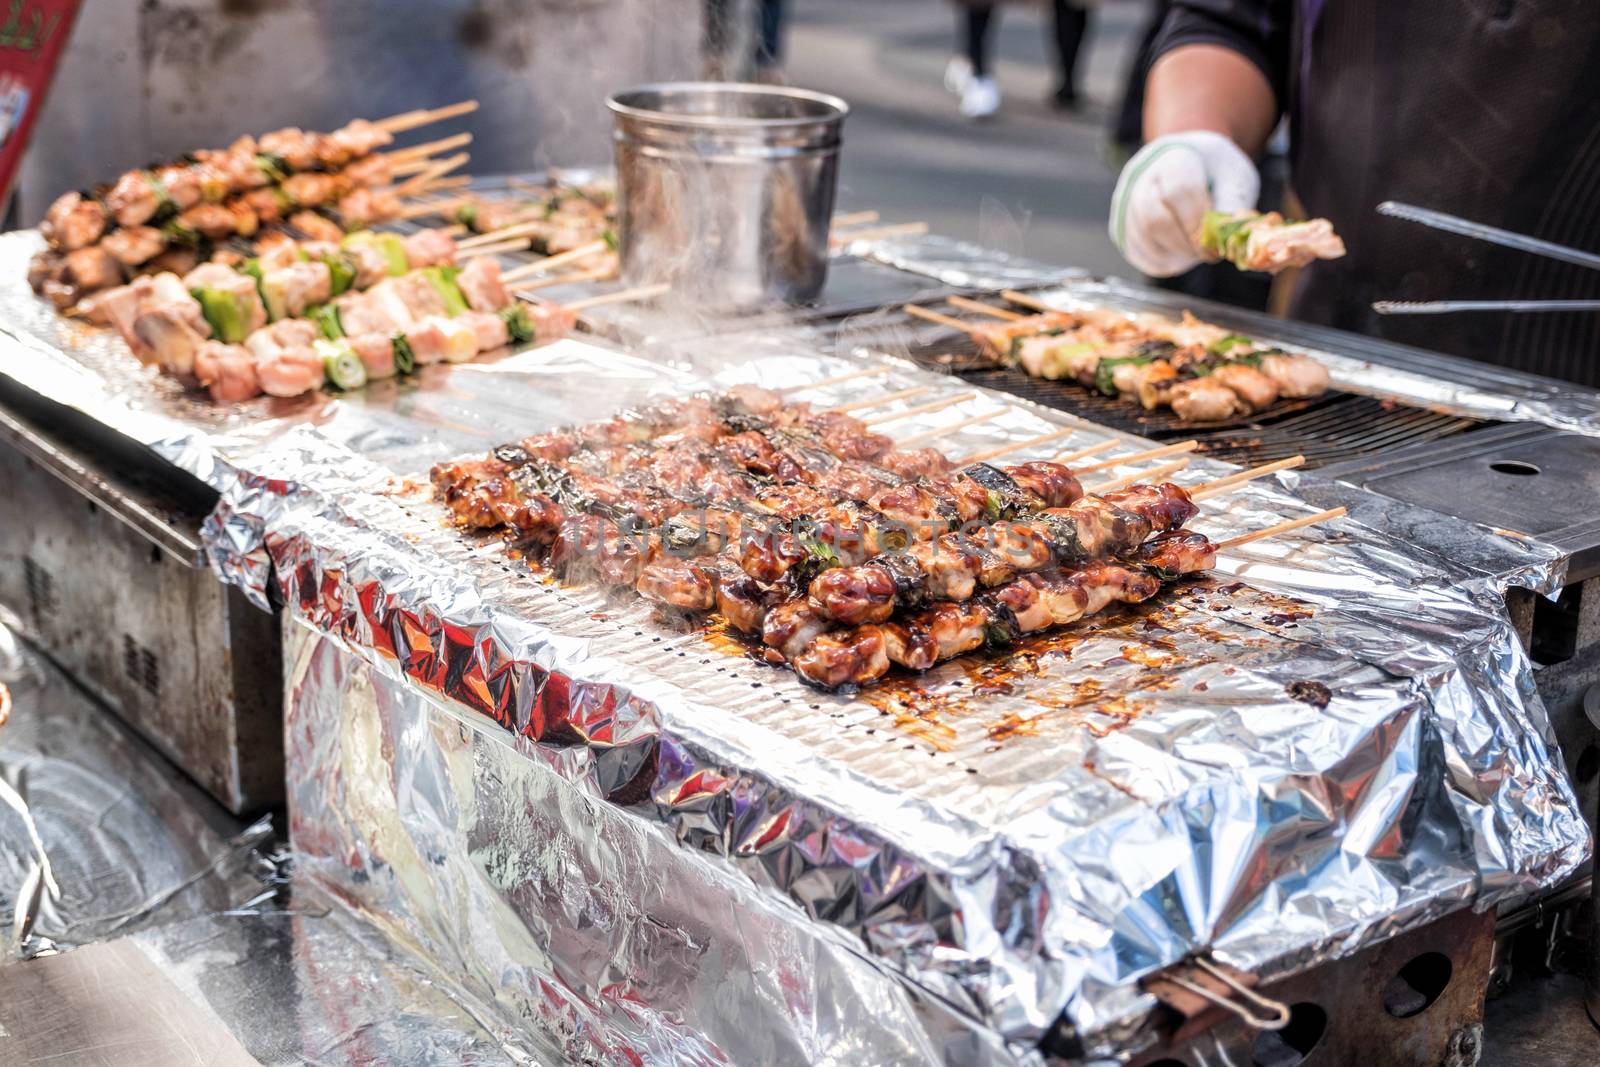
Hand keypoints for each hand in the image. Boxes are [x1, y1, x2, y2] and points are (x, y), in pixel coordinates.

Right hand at [1108, 130, 1259, 277]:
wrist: (1188, 162)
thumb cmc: (1214, 172)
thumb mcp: (1235, 178)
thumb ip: (1233, 205)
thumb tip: (1226, 241)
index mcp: (1174, 157)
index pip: (1178, 191)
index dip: (1197, 223)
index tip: (1215, 242)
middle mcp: (1142, 177)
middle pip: (1154, 219)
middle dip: (1184, 245)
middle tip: (1206, 255)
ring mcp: (1126, 201)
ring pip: (1143, 239)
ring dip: (1173, 255)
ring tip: (1195, 253)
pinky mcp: (1121, 224)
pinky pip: (1136, 252)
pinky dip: (1161, 262)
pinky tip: (1180, 257)